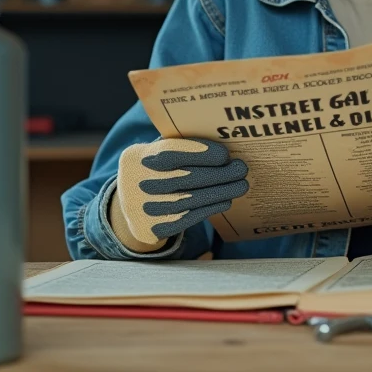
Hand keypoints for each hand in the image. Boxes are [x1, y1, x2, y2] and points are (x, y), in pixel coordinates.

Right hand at [109, 138, 248, 252]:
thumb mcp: (153, 153)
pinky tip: (226, 200)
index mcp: (136, 157)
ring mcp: (145, 208)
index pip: (171, 153)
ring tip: (240, 185)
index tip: (225, 154)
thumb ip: (177, 146)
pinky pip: (188, 217)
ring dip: (221, 192)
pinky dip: (210, 208)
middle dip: (218, 174)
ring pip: (191, 199)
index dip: (200, 153)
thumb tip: (219, 143)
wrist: (129, 207)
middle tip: (241, 169)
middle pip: (184, 178)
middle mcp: (137, 183)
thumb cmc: (153, 172)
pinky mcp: (154, 228)